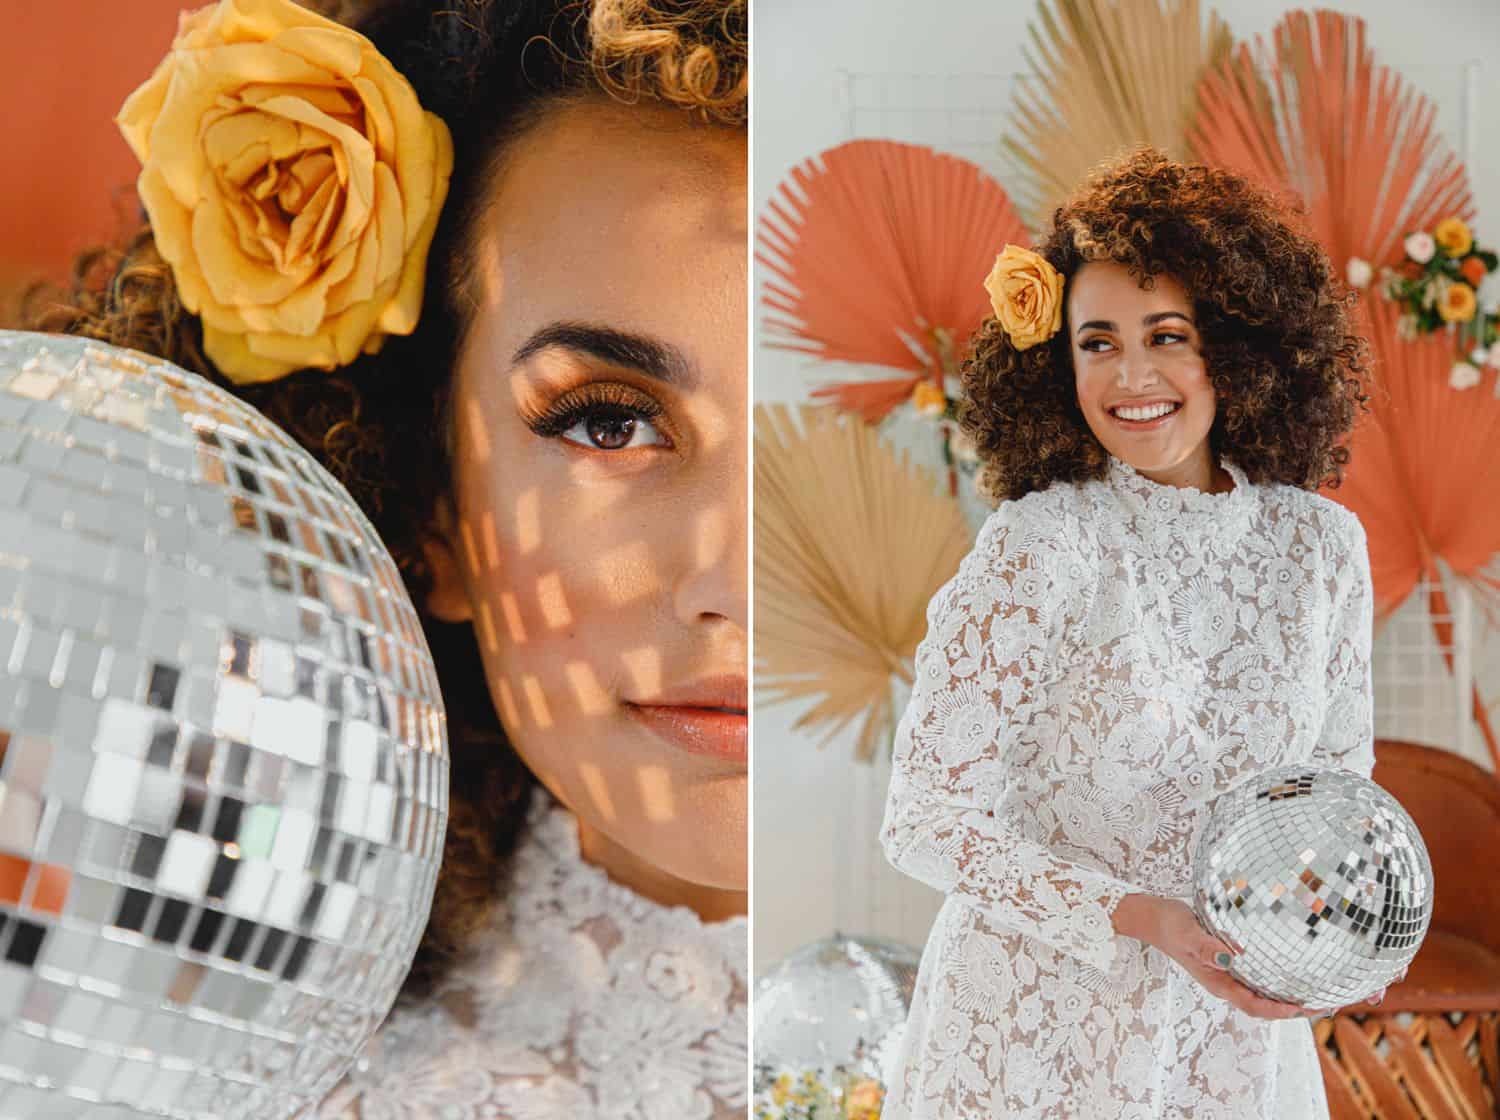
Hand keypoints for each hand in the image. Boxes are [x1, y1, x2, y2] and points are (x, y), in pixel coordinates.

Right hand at [1111, 894, 1307, 1020]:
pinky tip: (1287, 971)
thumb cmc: (1170, 925)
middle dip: (1292, 1009)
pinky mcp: (1226, 962)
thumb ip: (1206, 947)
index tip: (1303, 1008)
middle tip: (1323, 1006)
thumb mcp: (1187, 934)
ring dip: (1286, 997)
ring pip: (1261, 994)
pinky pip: (1255, 978)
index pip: (1254, 1006)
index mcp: (1217, 983)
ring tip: (1313, 993)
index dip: (1279, 1010)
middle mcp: (1225, 983)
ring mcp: (1226, 974)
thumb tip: (1230, 959)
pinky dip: (1274, 980)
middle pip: (1263, 1005)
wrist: (1153, 918)